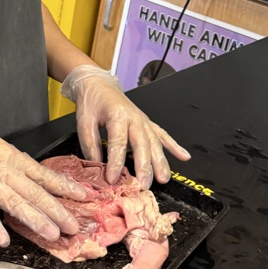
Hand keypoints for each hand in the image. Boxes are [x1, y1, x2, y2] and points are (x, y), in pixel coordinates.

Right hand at [0, 100, 87, 246]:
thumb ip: (12, 160)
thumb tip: (29, 172)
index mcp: (11, 157)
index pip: (43, 174)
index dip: (65, 186)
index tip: (83, 196)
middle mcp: (2, 168)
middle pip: (34, 191)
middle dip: (56, 210)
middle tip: (74, 226)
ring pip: (14, 201)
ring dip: (34, 218)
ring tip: (51, 234)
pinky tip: (3, 239)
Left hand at [62, 65, 190, 187]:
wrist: (99, 85)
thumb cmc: (92, 101)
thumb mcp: (83, 120)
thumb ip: (89, 142)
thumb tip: (95, 164)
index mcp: (117, 115)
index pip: (118, 142)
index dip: (116, 162)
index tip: (112, 178)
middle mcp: (134, 118)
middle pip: (142, 144)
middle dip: (144, 166)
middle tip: (143, 184)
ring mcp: (143, 120)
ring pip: (155, 142)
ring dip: (160, 162)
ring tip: (163, 179)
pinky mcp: (147, 123)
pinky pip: (163, 135)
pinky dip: (174, 146)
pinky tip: (184, 157)